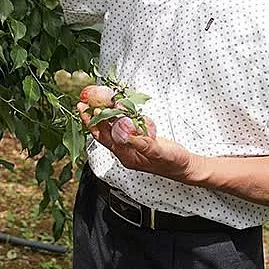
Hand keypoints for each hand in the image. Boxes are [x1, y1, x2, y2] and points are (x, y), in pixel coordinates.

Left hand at [77, 103, 197, 183]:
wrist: (185, 166)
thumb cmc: (174, 162)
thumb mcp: (160, 153)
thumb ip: (144, 144)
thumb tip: (126, 135)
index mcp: (127, 156)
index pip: (106, 139)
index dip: (98, 124)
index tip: (91, 110)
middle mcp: (125, 150)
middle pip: (104, 132)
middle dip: (93, 118)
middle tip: (83, 104)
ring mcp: (130, 144)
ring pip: (112, 128)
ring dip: (103, 115)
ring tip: (95, 102)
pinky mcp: (137, 138)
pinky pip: (124, 125)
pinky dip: (118, 116)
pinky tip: (116, 107)